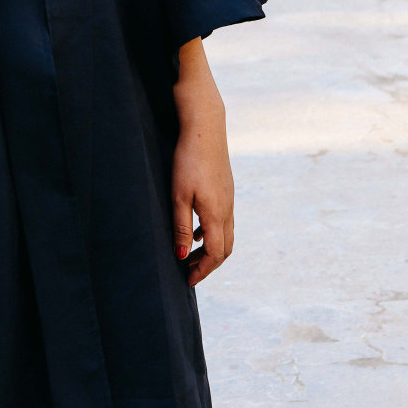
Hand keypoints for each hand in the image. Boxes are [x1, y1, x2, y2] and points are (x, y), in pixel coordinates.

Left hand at [172, 44, 233, 288]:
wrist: (205, 127)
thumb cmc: (188, 160)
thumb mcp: (178, 195)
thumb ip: (180, 226)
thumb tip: (181, 255)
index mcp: (216, 214)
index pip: (215, 254)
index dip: (202, 270)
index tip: (187, 279)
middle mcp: (227, 209)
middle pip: (225, 248)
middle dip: (208, 264)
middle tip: (189, 271)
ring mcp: (229, 198)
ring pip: (226, 234)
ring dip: (210, 248)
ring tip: (189, 254)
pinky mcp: (226, 188)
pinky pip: (224, 220)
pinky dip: (212, 232)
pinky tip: (195, 229)